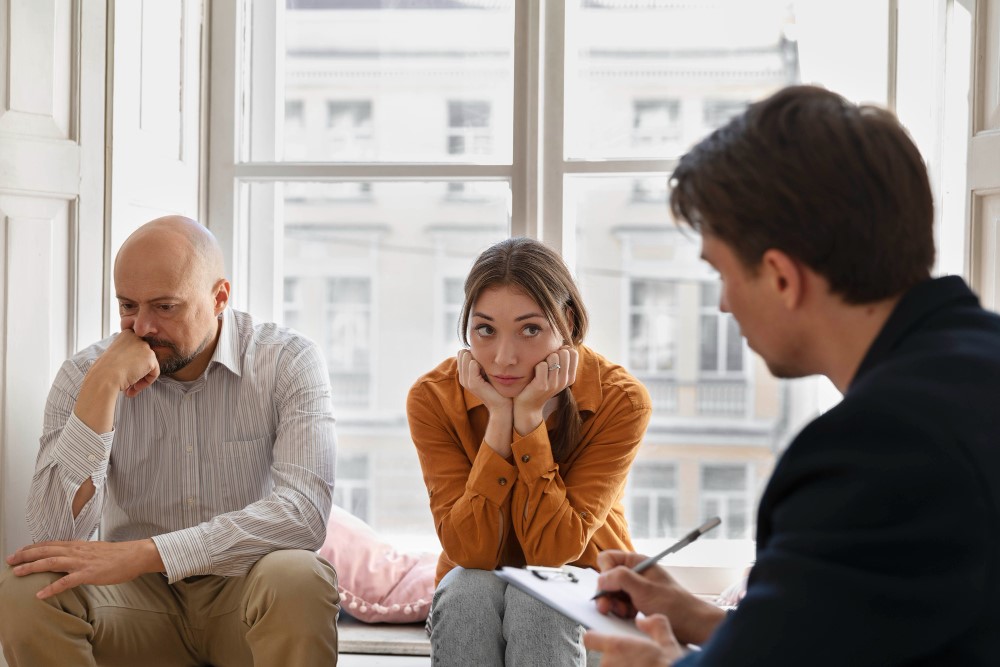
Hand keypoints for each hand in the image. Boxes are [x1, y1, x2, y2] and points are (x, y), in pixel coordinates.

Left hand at [6, 539, 164, 599]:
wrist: (135, 555)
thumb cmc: (118, 555)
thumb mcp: (95, 550)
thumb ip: (80, 553)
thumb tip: (69, 557)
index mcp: (78, 545)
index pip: (50, 544)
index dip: (32, 547)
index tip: (18, 552)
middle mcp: (76, 551)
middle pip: (46, 551)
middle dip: (25, 555)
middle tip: (10, 560)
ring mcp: (82, 562)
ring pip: (52, 562)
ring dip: (32, 567)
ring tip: (17, 573)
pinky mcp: (89, 574)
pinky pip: (66, 582)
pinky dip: (51, 588)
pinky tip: (40, 594)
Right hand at [92, 329, 159, 397]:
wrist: (103, 378)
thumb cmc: (104, 371)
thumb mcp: (114, 357)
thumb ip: (127, 356)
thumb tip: (137, 364)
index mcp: (126, 334)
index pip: (136, 350)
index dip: (130, 365)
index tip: (122, 374)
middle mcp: (136, 337)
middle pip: (143, 358)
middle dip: (136, 372)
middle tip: (127, 384)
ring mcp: (144, 346)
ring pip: (149, 366)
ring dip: (140, 379)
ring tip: (129, 388)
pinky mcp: (151, 357)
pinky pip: (155, 373)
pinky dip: (146, 382)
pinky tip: (134, 387)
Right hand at [456, 348, 509, 412]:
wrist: (502, 406)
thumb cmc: (497, 388)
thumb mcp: (487, 373)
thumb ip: (480, 363)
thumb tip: (479, 349)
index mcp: (464, 375)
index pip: (461, 353)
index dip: (473, 352)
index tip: (485, 361)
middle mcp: (462, 378)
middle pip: (462, 353)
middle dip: (474, 353)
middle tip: (486, 365)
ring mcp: (466, 381)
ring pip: (466, 357)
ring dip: (478, 358)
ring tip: (488, 369)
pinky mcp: (473, 383)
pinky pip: (473, 364)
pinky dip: (481, 363)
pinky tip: (488, 371)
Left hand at [512, 346, 577, 434]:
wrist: (529, 406)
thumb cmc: (541, 385)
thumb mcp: (556, 375)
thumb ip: (562, 362)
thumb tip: (565, 345)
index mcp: (570, 377)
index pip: (573, 352)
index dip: (562, 349)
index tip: (554, 357)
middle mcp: (565, 381)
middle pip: (564, 352)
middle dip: (553, 352)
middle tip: (546, 363)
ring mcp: (554, 384)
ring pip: (553, 357)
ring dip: (544, 359)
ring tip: (540, 369)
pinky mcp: (542, 385)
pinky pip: (542, 365)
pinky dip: (536, 366)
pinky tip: (534, 373)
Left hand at [583, 615, 683, 666]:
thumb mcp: (668, 642)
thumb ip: (655, 626)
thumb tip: (645, 621)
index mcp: (617, 647)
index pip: (590, 638)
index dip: (596, 639)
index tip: (602, 642)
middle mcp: (609, 664)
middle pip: (604, 660)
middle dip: (617, 663)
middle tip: (636, 664)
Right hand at [595, 550, 725, 645]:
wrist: (691, 624)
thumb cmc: (675, 604)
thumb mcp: (645, 590)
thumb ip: (621, 579)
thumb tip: (601, 577)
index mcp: (637, 562)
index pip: (608, 559)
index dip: (605, 573)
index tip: (608, 587)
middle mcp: (635, 573)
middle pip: (607, 578)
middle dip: (607, 593)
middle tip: (608, 607)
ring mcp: (635, 588)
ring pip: (612, 593)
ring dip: (614, 604)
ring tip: (624, 613)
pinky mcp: (637, 601)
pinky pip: (619, 604)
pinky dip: (621, 611)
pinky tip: (629, 616)